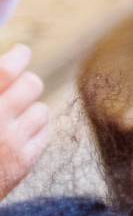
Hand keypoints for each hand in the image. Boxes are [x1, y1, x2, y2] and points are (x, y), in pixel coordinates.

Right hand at [0, 44, 50, 201]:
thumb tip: (8, 64)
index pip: (6, 71)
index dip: (18, 56)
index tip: (21, 52)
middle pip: (32, 84)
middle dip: (26, 83)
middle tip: (18, 86)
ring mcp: (11, 143)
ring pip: (41, 109)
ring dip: (29, 109)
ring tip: (13, 117)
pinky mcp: (23, 162)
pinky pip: (44, 133)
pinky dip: (34, 131)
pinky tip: (18, 135)